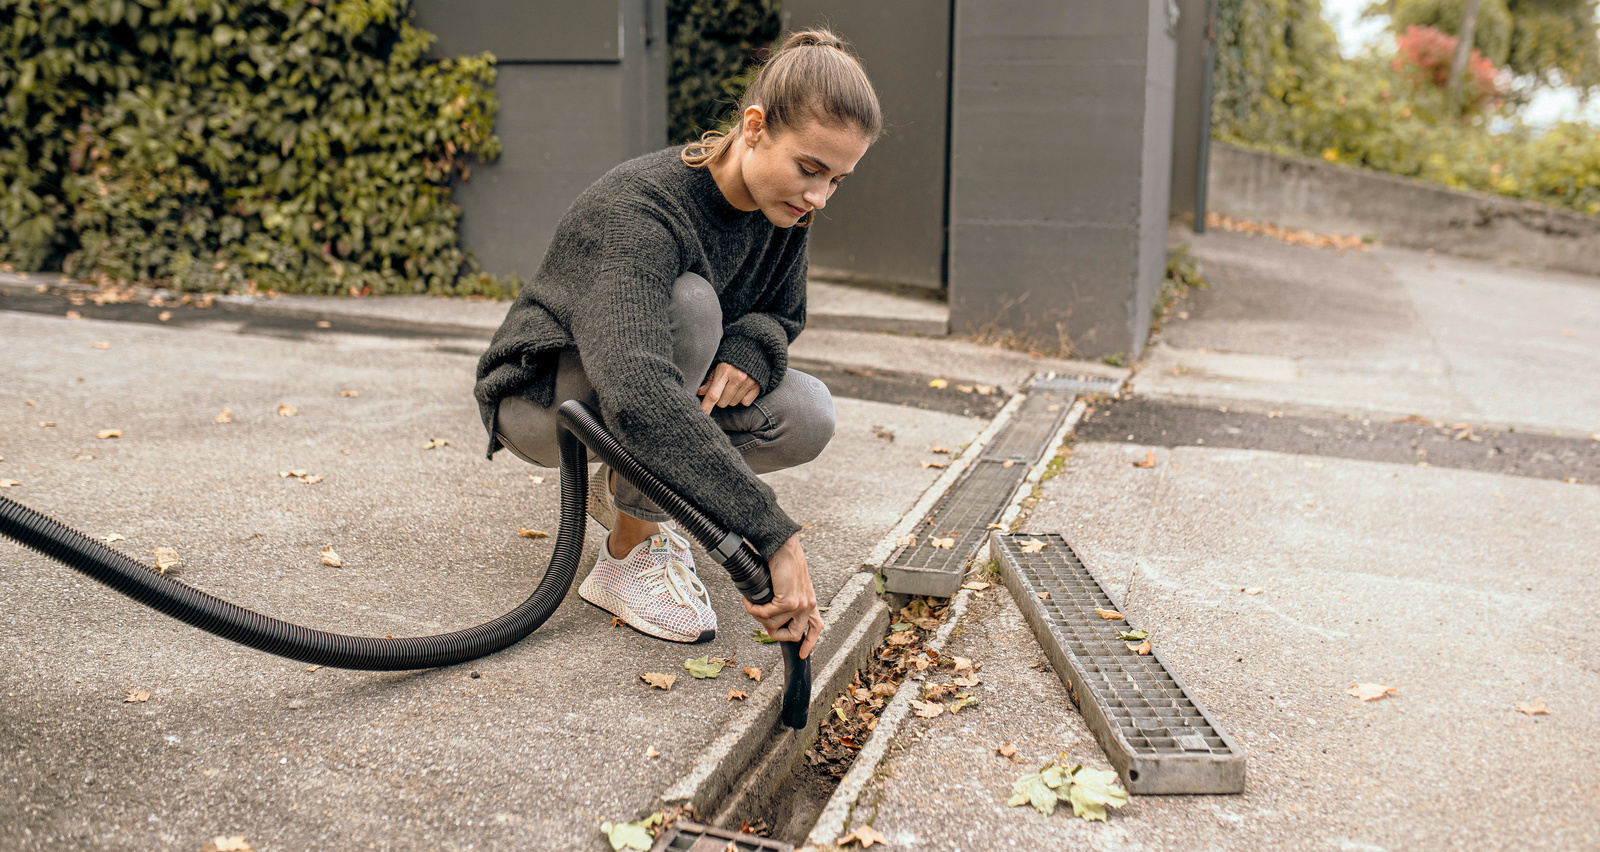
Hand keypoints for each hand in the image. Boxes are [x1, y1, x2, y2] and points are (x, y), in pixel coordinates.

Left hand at [698, 362, 760, 414]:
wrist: (754, 349)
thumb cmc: (732, 358)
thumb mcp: (719, 365)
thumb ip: (710, 379)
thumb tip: (700, 392)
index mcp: (725, 370)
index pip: (713, 394)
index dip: (706, 406)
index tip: (702, 415)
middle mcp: (737, 377)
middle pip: (722, 403)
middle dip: (720, 399)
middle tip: (723, 387)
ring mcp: (749, 382)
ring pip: (733, 403)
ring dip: (730, 398)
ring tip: (733, 385)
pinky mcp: (757, 386)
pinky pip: (745, 403)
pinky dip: (742, 398)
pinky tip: (742, 388)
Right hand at [744, 533, 822, 658]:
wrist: (783, 547)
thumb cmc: (784, 561)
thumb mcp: (791, 584)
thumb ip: (788, 599)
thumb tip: (772, 615)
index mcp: (810, 602)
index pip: (816, 627)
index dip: (810, 643)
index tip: (802, 654)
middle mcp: (808, 605)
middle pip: (793, 635)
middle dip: (773, 633)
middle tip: (761, 622)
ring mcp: (800, 605)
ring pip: (774, 626)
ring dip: (759, 617)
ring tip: (752, 605)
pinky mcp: (789, 601)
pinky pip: (766, 614)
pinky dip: (753, 609)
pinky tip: (748, 601)